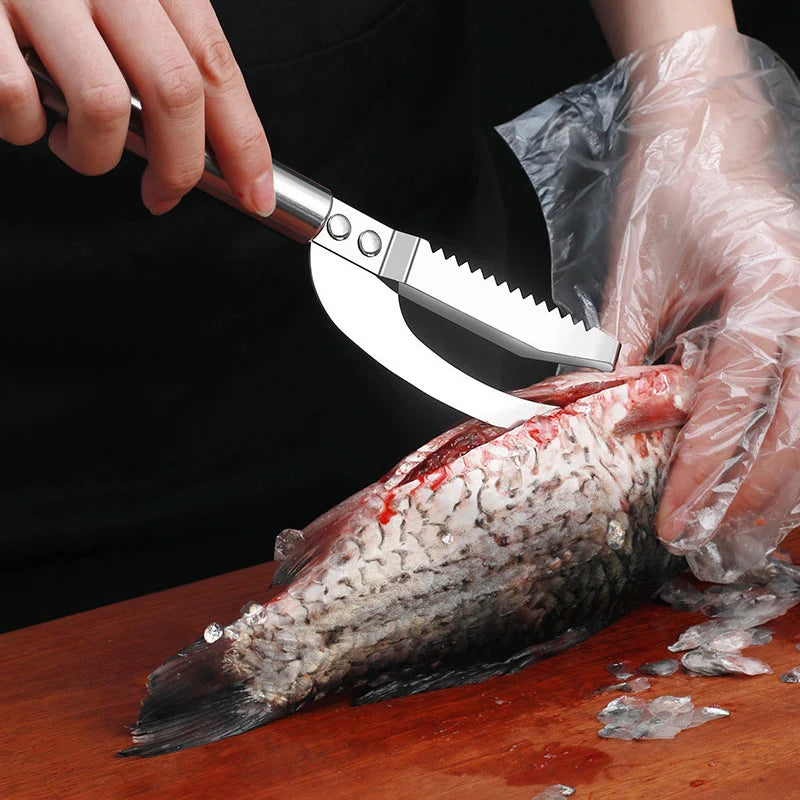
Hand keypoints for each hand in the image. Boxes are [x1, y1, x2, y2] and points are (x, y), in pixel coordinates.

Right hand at [0, 0, 272, 215]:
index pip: (215, 66)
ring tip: (73, 144)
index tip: (255, 194)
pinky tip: (24, 117)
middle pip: (175, 90)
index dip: (244, 142)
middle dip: (180, 167)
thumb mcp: (120, 2)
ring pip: (102, 106)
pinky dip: (24, 131)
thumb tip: (203, 144)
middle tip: (164, 194)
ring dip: (94, 155)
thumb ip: (161, 53)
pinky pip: (18, 101)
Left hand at [597, 28, 799, 579]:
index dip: (705, 466)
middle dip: (752, 496)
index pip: (738, 398)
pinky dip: (783, 447)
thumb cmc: (673, 192)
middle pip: (796, 426)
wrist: (708, 136)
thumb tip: (604, 415)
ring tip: (739, 535)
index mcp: (772, 286)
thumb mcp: (637, 274)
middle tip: (709, 544)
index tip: (676, 515)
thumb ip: (627, 349)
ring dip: (778, 486)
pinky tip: (762, 483)